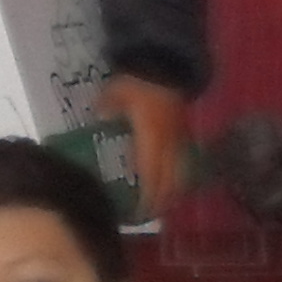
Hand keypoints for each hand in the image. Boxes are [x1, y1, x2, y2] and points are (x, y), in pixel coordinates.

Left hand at [100, 75, 196, 217]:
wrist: (165, 64)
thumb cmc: (138, 82)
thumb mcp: (114, 94)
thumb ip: (105, 111)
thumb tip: (96, 123)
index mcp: (152, 138)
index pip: (152, 175)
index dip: (147, 197)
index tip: (139, 213)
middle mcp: (170, 144)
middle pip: (170, 181)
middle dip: (160, 202)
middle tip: (146, 217)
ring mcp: (180, 140)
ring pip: (180, 175)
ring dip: (172, 193)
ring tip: (160, 207)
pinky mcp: (184, 134)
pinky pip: (184, 164)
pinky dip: (178, 178)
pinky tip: (171, 186)